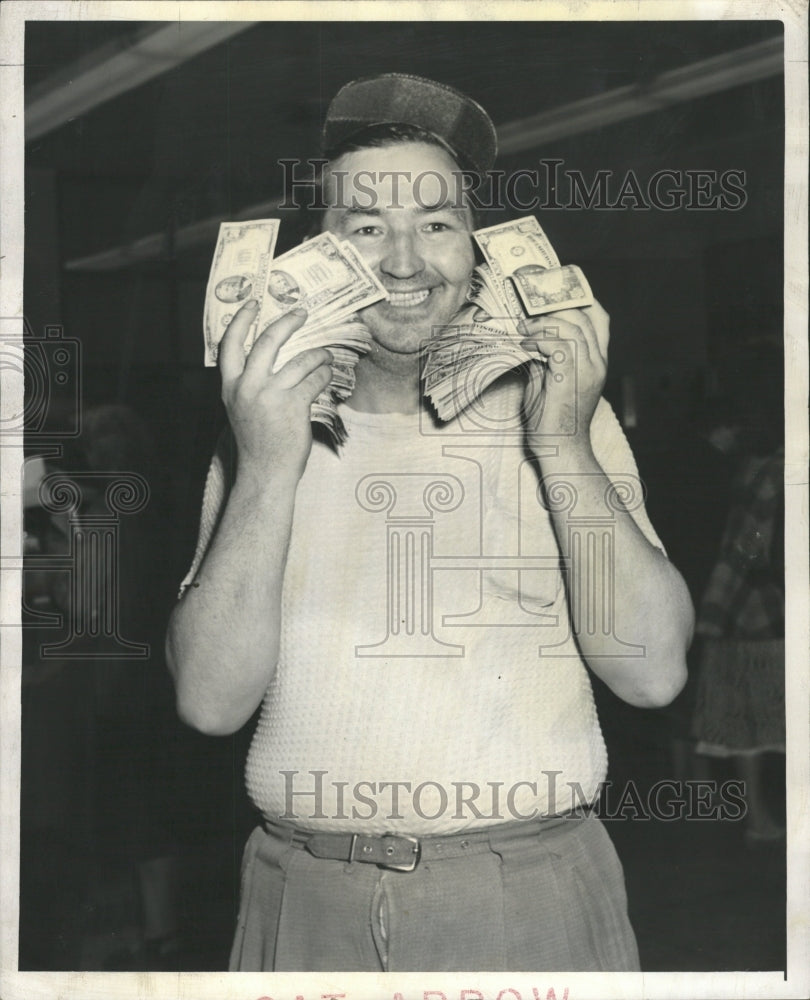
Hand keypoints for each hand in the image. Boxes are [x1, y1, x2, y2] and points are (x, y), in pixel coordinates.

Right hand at [219, 300, 332, 485]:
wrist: (265, 472)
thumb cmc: (256, 442)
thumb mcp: (239, 409)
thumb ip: (246, 384)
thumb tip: (269, 358)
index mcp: (230, 386)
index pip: (230, 344)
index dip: (241, 320)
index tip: (252, 304)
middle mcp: (248, 387)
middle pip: (269, 340)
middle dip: (288, 322)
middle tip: (301, 313)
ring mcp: (271, 395)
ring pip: (301, 360)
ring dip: (318, 355)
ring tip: (325, 356)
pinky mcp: (294, 405)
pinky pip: (315, 380)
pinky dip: (324, 375)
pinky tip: (327, 376)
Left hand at [519, 300, 609, 447]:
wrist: (559, 449)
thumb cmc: (552, 420)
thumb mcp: (548, 380)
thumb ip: (546, 357)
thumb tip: (528, 336)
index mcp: (596, 361)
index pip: (599, 318)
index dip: (579, 300)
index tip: (552, 294)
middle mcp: (597, 362)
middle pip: (584, 316)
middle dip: (554, 306)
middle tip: (528, 310)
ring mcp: (588, 370)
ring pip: (573, 327)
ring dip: (544, 323)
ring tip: (524, 329)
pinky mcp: (572, 378)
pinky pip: (560, 345)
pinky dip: (541, 339)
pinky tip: (526, 344)